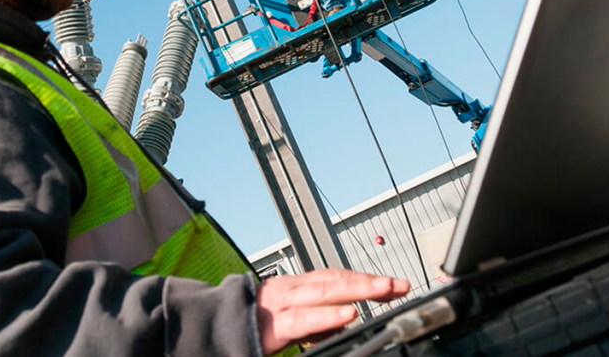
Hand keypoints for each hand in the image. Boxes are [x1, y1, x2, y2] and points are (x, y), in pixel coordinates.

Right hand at [256, 269, 409, 353]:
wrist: (209, 331)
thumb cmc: (249, 325)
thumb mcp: (290, 319)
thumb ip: (316, 320)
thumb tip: (345, 321)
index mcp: (295, 288)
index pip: (335, 278)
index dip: (365, 279)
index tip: (393, 284)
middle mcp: (289, 290)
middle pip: (334, 280)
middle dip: (368, 281)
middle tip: (398, 284)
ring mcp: (280, 306)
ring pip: (322, 292)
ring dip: (356, 290)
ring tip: (383, 290)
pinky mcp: (270, 327)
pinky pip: (302, 320)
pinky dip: (327, 316)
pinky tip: (348, 315)